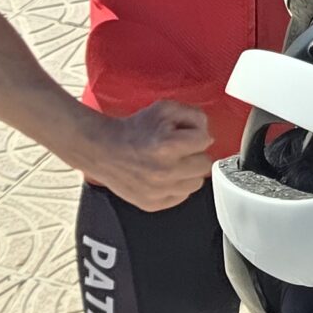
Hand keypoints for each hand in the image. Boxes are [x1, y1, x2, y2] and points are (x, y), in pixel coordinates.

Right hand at [80, 100, 212, 210]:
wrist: (104, 149)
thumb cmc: (134, 129)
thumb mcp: (165, 109)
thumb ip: (194, 116)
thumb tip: (208, 136)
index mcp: (168, 146)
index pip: (205, 141)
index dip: (195, 134)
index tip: (183, 135)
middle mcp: (164, 172)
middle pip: (205, 165)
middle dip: (194, 154)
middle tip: (179, 150)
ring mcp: (158, 191)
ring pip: (196, 183)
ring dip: (187, 172)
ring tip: (171, 163)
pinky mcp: (152, 204)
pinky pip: (181, 196)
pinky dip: (176, 186)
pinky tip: (164, 176)